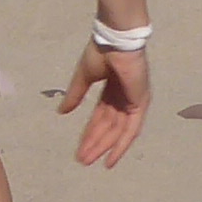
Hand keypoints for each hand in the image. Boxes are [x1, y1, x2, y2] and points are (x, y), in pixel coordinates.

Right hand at [57, 40, 148, 167]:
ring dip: (103, 147)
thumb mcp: (84, 77)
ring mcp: (133, 101)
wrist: (117, 40)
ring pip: (117, 131)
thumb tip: (61, 112)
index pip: (100, 117)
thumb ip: (75, 95)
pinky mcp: (140, 103)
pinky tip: (111, 158)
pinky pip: (131, 130)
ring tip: (89, 160)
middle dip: (94, 143)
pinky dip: (121, 145)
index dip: (89, 133)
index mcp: (111, 90)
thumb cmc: (102, 52)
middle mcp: (123, 98)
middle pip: (108, 127)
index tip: (78, 149)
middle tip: (81, 160)